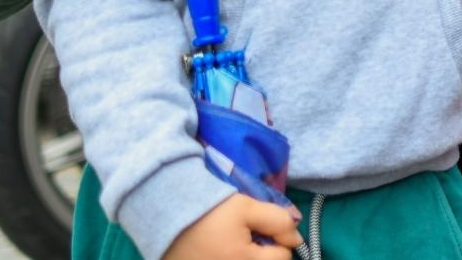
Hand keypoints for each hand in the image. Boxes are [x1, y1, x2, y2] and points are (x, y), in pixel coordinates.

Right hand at [161, 194, 301, 259]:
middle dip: (265, 253)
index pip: (282, 257)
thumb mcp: (246, 207)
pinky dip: (233, 259)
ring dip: (250, 256)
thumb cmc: (208, 211)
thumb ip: (277, 220)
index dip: (280, 240)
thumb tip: (296, 239)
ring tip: (235, 245)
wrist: (165, 218)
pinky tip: (221, 252)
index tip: (264, 228)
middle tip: (250, 238)